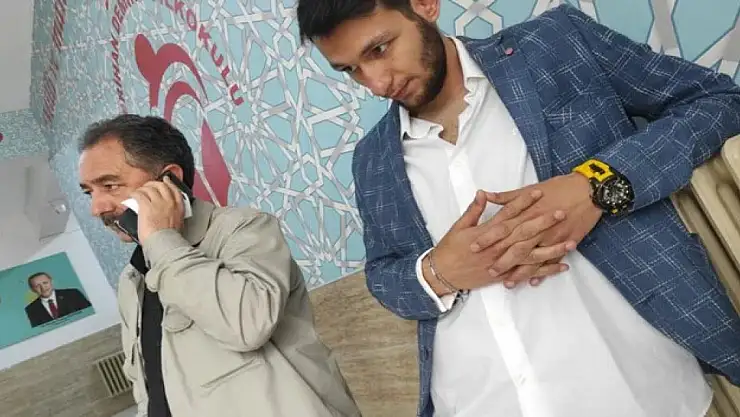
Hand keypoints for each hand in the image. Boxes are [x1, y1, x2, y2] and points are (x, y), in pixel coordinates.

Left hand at [129, 176, 184, 242]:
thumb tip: (167, 215)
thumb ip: (174, 216)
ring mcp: (158, 202)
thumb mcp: (178, 224)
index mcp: (179, 207)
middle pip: (161, 185)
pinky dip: (134, 194)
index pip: (174, 189)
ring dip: (143, 189)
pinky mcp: (146, 205)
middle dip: (153, 184)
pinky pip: (139, 194)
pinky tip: (132, 195)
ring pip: (149, 188)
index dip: (168, 183)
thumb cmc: (169, 238)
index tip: (165, 181)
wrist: (164, 243)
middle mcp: (169, 202)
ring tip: (138, 192)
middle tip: (148, 186)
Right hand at [423, 190, 572, 295]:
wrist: (443, 275)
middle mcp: (498, 247)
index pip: (509, 214)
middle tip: (561, 212)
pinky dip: (545, 270)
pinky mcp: (504, 275)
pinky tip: (562, 266)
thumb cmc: (450, 249)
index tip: (538, 193)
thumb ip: (473, 210)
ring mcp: (503, 262)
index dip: (524, 202)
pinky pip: (529, 273)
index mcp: (488, 232)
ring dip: (552, 248)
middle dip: (543, 222)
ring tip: (570, 242)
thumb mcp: (459, 227)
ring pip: (531, 254)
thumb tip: (482, 193)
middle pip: (524, 232)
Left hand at [474, 173, 601, 286]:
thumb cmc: (559, 187)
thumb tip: (485, 195)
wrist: (590, 190)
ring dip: (520, 272)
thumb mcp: (530, 188)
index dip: (487, 238)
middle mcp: (538, 227)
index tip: (473, 247)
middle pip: (516, 246)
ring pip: (533, 258)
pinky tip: (533, 282)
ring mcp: (553, 237)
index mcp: (527, 212)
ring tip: (508, 282)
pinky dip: (543, 272)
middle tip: (488, 271)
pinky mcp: (566, 243)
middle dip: (502, 260)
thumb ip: (506, 196)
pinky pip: (552, 261)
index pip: (502, 227)